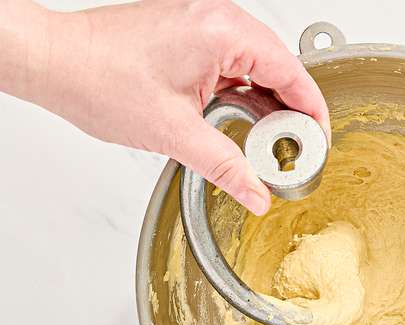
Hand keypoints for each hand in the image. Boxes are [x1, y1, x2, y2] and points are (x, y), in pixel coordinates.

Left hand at [25, 0, 328, 213]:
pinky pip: (232, 62)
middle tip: (296, 153)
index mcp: (221, 32)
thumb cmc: (96, 77)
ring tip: (270, 145)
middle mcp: (214, 18)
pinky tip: (243, 125)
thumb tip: (258, 194)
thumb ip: (227, 167)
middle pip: (280, 67)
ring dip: (267, 105)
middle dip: (292, 112)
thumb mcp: (174, 134)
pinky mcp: (187, 33)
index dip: (313, 113)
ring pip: (257, 66)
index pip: (292, 73)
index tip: (320, 144)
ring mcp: (200, 22)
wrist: (52, 60)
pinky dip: (243, 93)